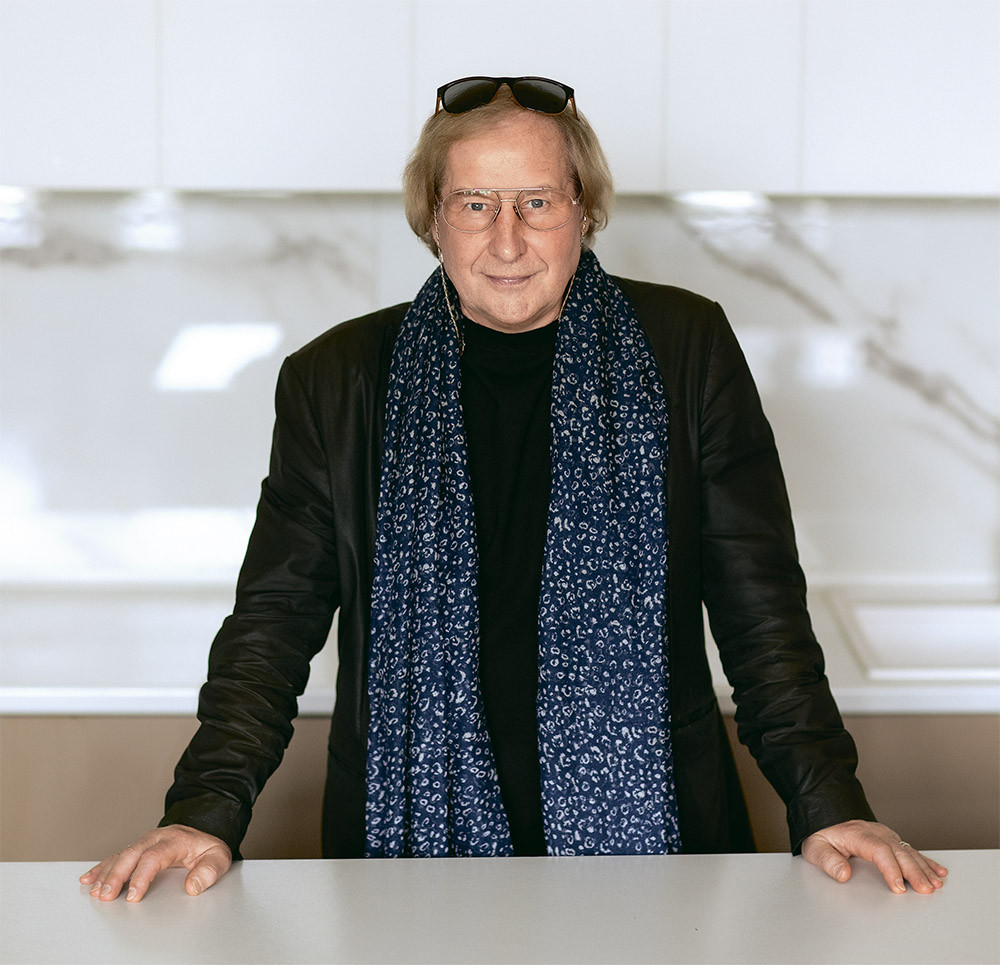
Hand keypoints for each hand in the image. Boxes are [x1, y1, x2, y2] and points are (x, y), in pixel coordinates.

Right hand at [79, 825, 231, 902]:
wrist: (203, 832)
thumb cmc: (208, 848)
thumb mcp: (219, 858)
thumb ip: (209, 871)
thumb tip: (193, 887)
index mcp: (176, 840)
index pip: (155, 856)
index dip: (142, 876)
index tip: (134, 896)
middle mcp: (157, 838)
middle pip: (132, 853)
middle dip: (117, 875)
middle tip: (106, 896)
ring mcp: (146, 841)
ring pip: (122, 854)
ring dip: (107, 873)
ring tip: (96, 891)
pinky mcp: (138, 847)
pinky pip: (117, 855)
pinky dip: (102, 867)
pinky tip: (90, 878)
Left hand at [802, 819, 947, 893]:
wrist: (827, 822)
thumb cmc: (823, 838)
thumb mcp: (815, 848)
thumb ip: (827, 860)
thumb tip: (843, 874)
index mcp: (857, 834)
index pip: (878, 850)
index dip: (890, 869)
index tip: (898, 887)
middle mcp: (874, 832)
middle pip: (898, 851)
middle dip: (914, 871)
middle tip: (925, 889)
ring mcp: (885, 834)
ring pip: (908, 851)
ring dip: (924, 868)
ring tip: (936, 883)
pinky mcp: (891, 839)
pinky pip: (911, 850)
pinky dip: (926, 861)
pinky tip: (939, 871)